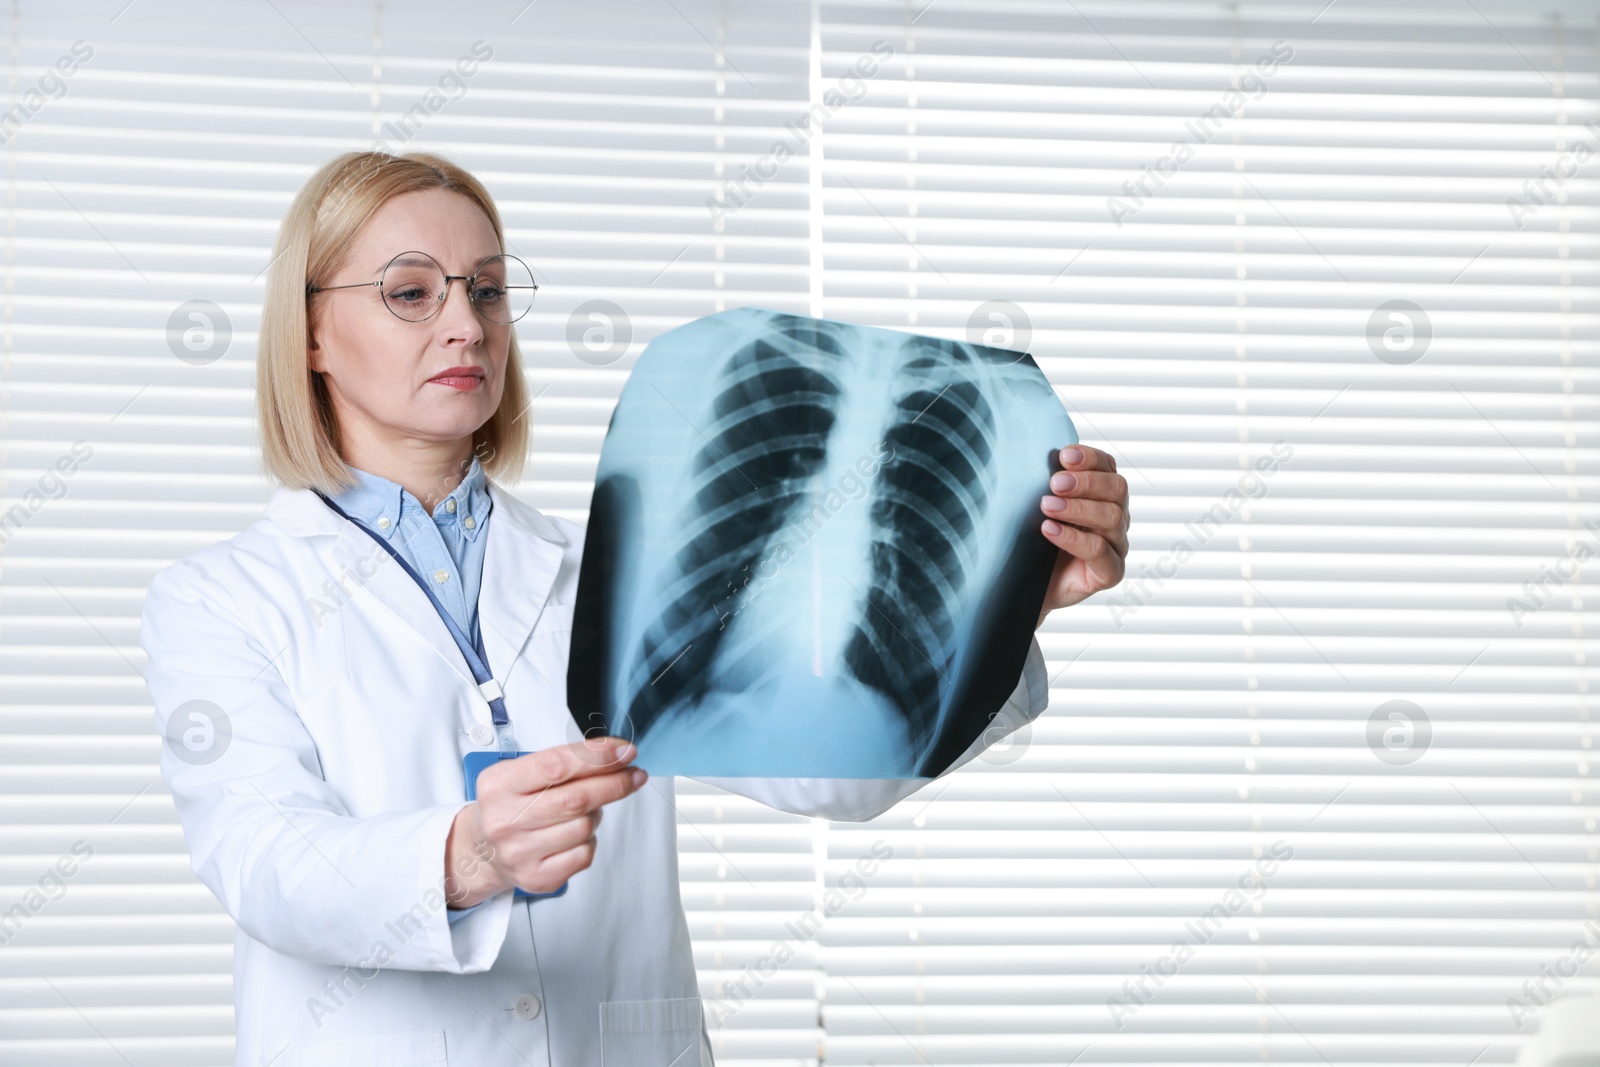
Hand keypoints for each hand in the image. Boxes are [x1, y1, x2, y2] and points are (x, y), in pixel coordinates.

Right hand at [444, 737, 647, 905]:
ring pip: (584, 827)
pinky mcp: (536, 878)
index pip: (556, 765)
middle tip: (634, 774)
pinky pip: (584, 854)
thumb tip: (616, 755)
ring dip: (597, 814)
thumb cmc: (510, 805)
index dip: (597, 757)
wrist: (481, 850)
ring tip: (585, 809)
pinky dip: (589, 840)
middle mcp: (504, 821)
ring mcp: (519, 853)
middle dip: (614, 783)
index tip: (625, 751)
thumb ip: (563, 762)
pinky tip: (575, 834)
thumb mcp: (520, 773)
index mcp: (498, 786)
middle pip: (576, 799)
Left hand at [1036, 444, 1128, 625]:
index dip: (1089, 458)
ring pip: (1111, 517)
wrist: (1027, 585)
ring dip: (1077, 508)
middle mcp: (1116, 517)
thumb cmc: (1036, 540)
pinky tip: (1050, 530)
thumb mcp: (1039, 507)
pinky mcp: (1110, 572)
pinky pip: (1100, 551)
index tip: (1064, 455)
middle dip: (1085, 482)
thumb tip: (1034, 454)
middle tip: (1054, 482)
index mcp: (1104, 494)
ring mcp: (1116, 545)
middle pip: (1116, 489)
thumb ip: (1047, 484)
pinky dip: (1074, 538)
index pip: (1108, 467)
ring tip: (1046, 506)